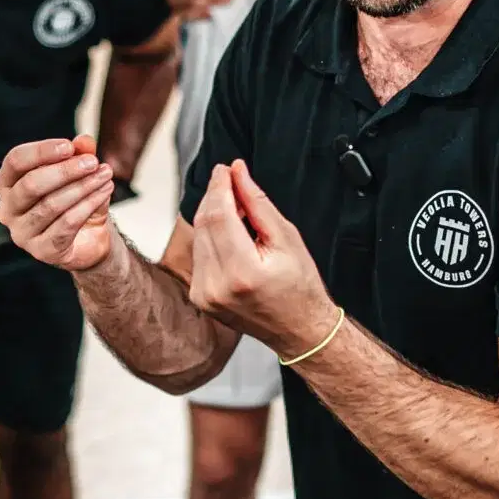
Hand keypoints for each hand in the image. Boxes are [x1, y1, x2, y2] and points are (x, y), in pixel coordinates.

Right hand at [0, 134, 118, 270]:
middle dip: (65, 170)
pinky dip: (88, 205)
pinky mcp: (42, 251)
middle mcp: (7, 210)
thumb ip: (79, 154)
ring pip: (50, 205)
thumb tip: (84, 141)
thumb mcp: (79, 172)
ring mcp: (22, 233)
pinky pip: (66, 224)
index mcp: (7, 184)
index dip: (42, 151)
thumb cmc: (75, 199)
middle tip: (93, 162)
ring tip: (105, 175)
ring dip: (82, 187)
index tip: (70, 146)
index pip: (15, 161)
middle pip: (31, 184)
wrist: (89, 238)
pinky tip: (104, 192)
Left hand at [186, 161, 336, 357]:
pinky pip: (199, 255)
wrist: (298, 329)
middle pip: (204, 224)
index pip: (219, 215)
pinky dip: (210, 236)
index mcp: (243, 271)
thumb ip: (257, 203)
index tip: (225, 168)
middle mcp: (217, 285)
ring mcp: (204, 295)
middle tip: (228, 178)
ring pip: (198, 237)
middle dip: (214, 196)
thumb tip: (237, 172)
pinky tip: (228, 231)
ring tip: (234, 206)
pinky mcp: (199, 298)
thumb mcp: (286, 238)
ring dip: (211, 215)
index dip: (220, 186)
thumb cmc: (300, 286)